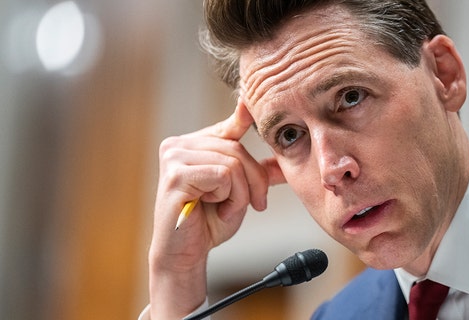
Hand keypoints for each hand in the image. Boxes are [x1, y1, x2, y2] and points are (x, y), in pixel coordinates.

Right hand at [148, 103, 283, 318]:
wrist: (186, 254)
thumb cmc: (210, 222)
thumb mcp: (240, 192)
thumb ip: (258, 172)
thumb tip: (285, 158)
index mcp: (194, 144)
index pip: (228, 126)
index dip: (244, 115)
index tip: (251, 100)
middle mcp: (180, 144)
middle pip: (238, 149)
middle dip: (255, 181)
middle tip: (255, 204)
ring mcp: (175, 157)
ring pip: (234, 163)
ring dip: (241, 193)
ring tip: (226, 208)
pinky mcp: (176, 174)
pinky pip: (223, 176)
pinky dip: (230, 197)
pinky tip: (213, 207)